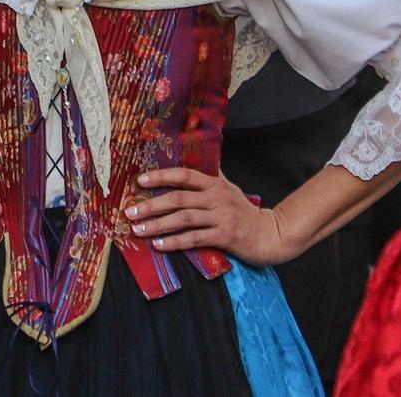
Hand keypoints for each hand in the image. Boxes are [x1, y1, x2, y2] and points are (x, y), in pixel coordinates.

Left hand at [126, 166, 291, 265]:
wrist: (271, 235)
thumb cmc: (245, 212)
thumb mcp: (229, 188)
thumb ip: (211, 175)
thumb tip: (195, 155)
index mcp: (214, 184)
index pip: (184, 175)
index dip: (161, 176)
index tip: (139, 180)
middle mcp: (216, 197)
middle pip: (178, 198)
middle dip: (151, 205)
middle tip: (130, 212)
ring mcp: (221, 217)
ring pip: (183, 219)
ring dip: (158, 224)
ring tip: (139, 230)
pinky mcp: (225, 237)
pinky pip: (194, 238)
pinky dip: (175, 242)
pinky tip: (160, 245)